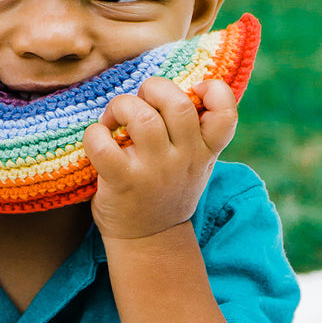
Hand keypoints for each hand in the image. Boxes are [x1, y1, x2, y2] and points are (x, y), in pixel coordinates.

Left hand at [82, 77, 236, 239]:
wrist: (148, 239)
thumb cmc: (166, 186)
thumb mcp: (194, 161)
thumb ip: (194, 130)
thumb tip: (184, 83)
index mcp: (205, 150)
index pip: (227, 114)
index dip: (215, 91)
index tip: (195, 89)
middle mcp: (185, 159)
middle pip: (178, 104)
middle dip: (153, 87)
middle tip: (140, 100)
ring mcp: (155, 171)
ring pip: (142, 117)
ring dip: (121, 106)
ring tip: (114, 119)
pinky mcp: (123, 182)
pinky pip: (104, 145)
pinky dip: (94, 134)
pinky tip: (98, 139)